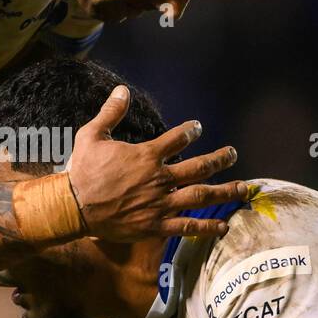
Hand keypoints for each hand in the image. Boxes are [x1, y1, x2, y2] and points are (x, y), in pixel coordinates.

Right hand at [66, 86, 247, 240]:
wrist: (73, 206)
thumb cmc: (82, 170)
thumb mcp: (91, 135)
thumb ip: (110, 112)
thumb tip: (122, 90)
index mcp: (146, 156)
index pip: (178, 138)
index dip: (191, 131)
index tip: (197, 128)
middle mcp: (159, 179)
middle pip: (199, 167)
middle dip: (220, 159)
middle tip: (232, 154)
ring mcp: (160, 204)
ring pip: (201, 196)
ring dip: (225, 192)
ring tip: (244, 189)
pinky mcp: (156, 225)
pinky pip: (187, 227)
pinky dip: (207, 228)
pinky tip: (223, 227)